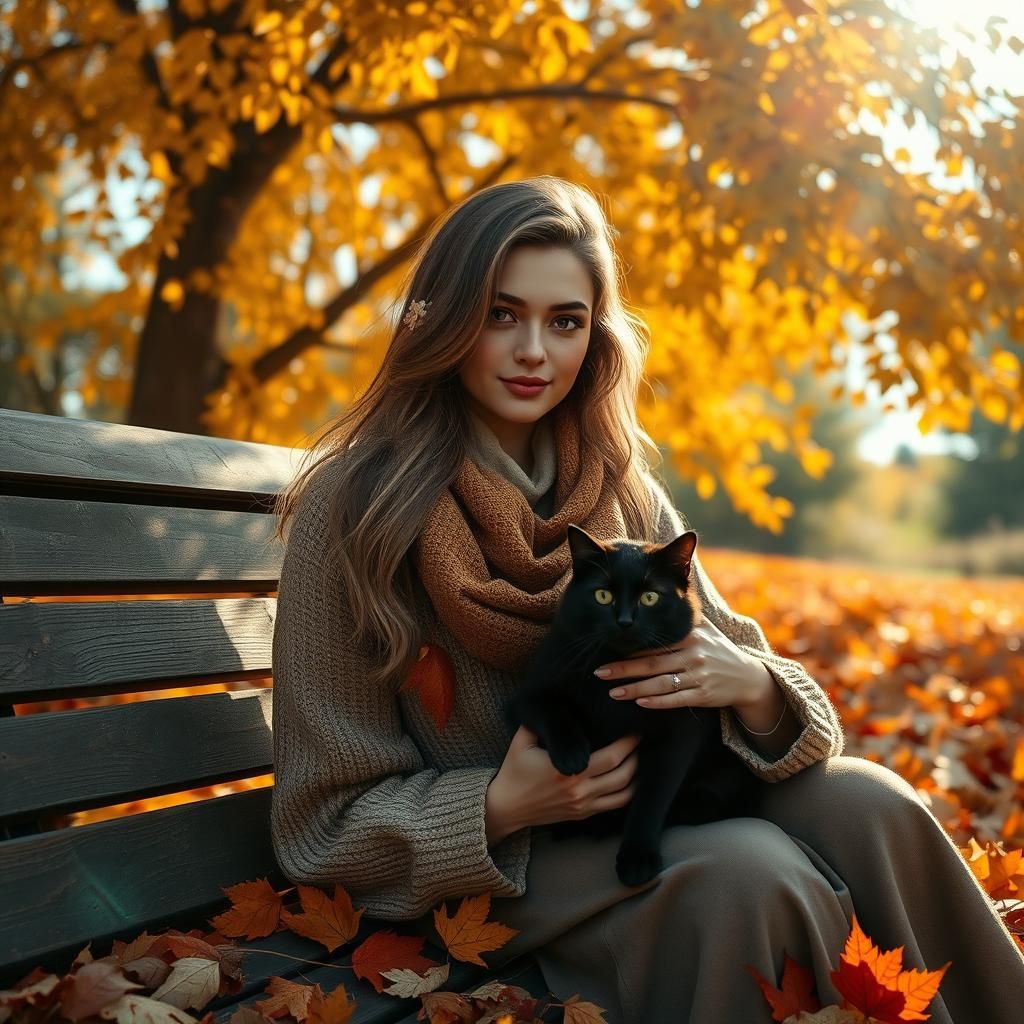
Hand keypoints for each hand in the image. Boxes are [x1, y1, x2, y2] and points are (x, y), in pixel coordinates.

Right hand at [488, 725, 640, 832]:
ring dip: (636, 774)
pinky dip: (628, 792)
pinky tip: (631, 779)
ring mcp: (583, 805)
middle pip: (623, 774)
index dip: (628, 743)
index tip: (634, 727)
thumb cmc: (514, 771)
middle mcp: (579, 790)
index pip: (611, 756)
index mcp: (567, 770)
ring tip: (638, 757)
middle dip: (636, 755)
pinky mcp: (583, 814)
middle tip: (640, 738)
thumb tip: (560, 699)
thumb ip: (544, 722)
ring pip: (624, 792)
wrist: (506, 807)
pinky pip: (615, 805)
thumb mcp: (523, 740)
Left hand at [593, 617, 769, 710]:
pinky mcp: (704, 695)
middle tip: (599, 673)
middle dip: (623, 668)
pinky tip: (640, 703)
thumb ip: (684, 613)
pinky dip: (658, 702)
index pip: (654, 642)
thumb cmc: (718, 649)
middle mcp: (694, 654)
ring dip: (635, 689)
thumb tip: (666, 587)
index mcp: (690, 636)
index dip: (630, 647)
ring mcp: (699, 676)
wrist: (747, 677)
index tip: (607, 648)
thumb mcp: (705, 627)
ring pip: (661, 684)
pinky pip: (677, 699)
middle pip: (652, 663)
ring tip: (613, 692)